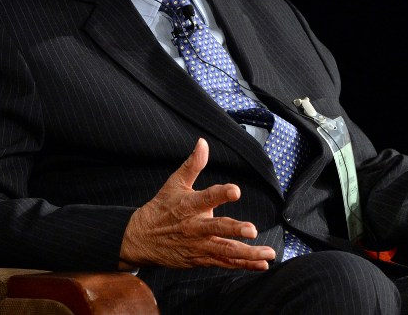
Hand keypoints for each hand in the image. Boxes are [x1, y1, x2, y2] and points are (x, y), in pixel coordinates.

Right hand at [119, 138, 275, 269]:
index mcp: (189, 205)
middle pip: (217, 228)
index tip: (235, 190)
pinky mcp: (201, 259)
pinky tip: (261, 265)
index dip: (221, 194)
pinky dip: (243, 265)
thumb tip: (203, 142)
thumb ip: (193, 164)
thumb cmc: (161, 208)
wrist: (140, 239)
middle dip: (235, 229)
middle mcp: (195, 227)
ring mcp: (199, 245)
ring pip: (225, 250)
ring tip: (267, 255)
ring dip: (247, 254)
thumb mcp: (174, 183)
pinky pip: (224, 263)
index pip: (206, 197)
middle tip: (252, 230)